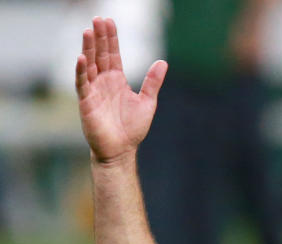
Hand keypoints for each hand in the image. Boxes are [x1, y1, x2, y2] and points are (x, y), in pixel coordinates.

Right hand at [75, 17, 167, 163]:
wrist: (121, 150)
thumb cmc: (132, 128)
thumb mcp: (147, 102)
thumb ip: (153, 82)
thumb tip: (163, 62)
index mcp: (117, 80)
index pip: (112, 54)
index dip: (111, 38)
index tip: (109, 21)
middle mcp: (103, 82)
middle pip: (100, 55)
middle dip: (99, 37)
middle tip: (98, 18)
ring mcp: (93, 91)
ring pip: (89, 65)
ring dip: (88, 48)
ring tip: (88, 31)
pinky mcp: (86, 102)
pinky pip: (82, 84)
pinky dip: (81, 71)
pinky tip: (82, 58)